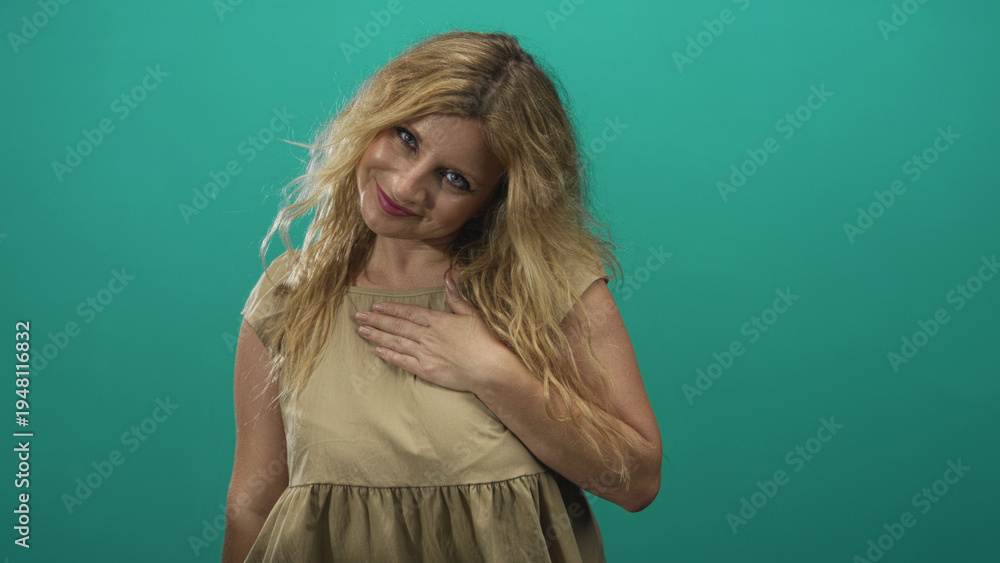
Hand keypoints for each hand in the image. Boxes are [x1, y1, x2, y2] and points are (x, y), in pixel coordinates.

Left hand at [353, 272, 515, 394]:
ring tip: (362, 330)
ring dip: (378, 335)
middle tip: (359, 316)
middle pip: (397, 326)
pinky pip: (403, 361)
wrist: (489, 369)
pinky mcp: (426, 370)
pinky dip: (389, 355)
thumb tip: (448, 278)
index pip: (409, 312)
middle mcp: (428, 336)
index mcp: (438, 320)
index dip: (391, 308)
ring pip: (396, 342)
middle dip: (377, 319)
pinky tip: (378, 350)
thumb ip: (457, 297)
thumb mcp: (472, 314)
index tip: (376, 305)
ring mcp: (425, 353)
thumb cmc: (485, 341)